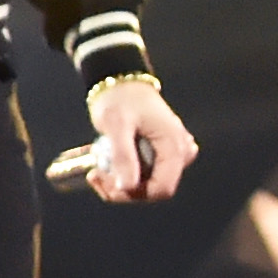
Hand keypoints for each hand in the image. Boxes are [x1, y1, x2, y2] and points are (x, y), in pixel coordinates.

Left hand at [49, 80, 197, 202]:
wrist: (121, 82)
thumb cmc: (119, 99)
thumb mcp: (116, 124)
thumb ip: (123, 156)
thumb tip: (127, 188)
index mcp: (175, 146)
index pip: (162, 189)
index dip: (134, 194)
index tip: (106, 182)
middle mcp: (180, 152)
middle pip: (154, 189)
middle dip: (123, 188)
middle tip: (96, 173)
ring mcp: (173, 154)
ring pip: (149, 184)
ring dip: (122, 182)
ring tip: (98, 165)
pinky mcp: (163, 154)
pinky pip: (147, 174)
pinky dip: (126, 174)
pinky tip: (108, 163)